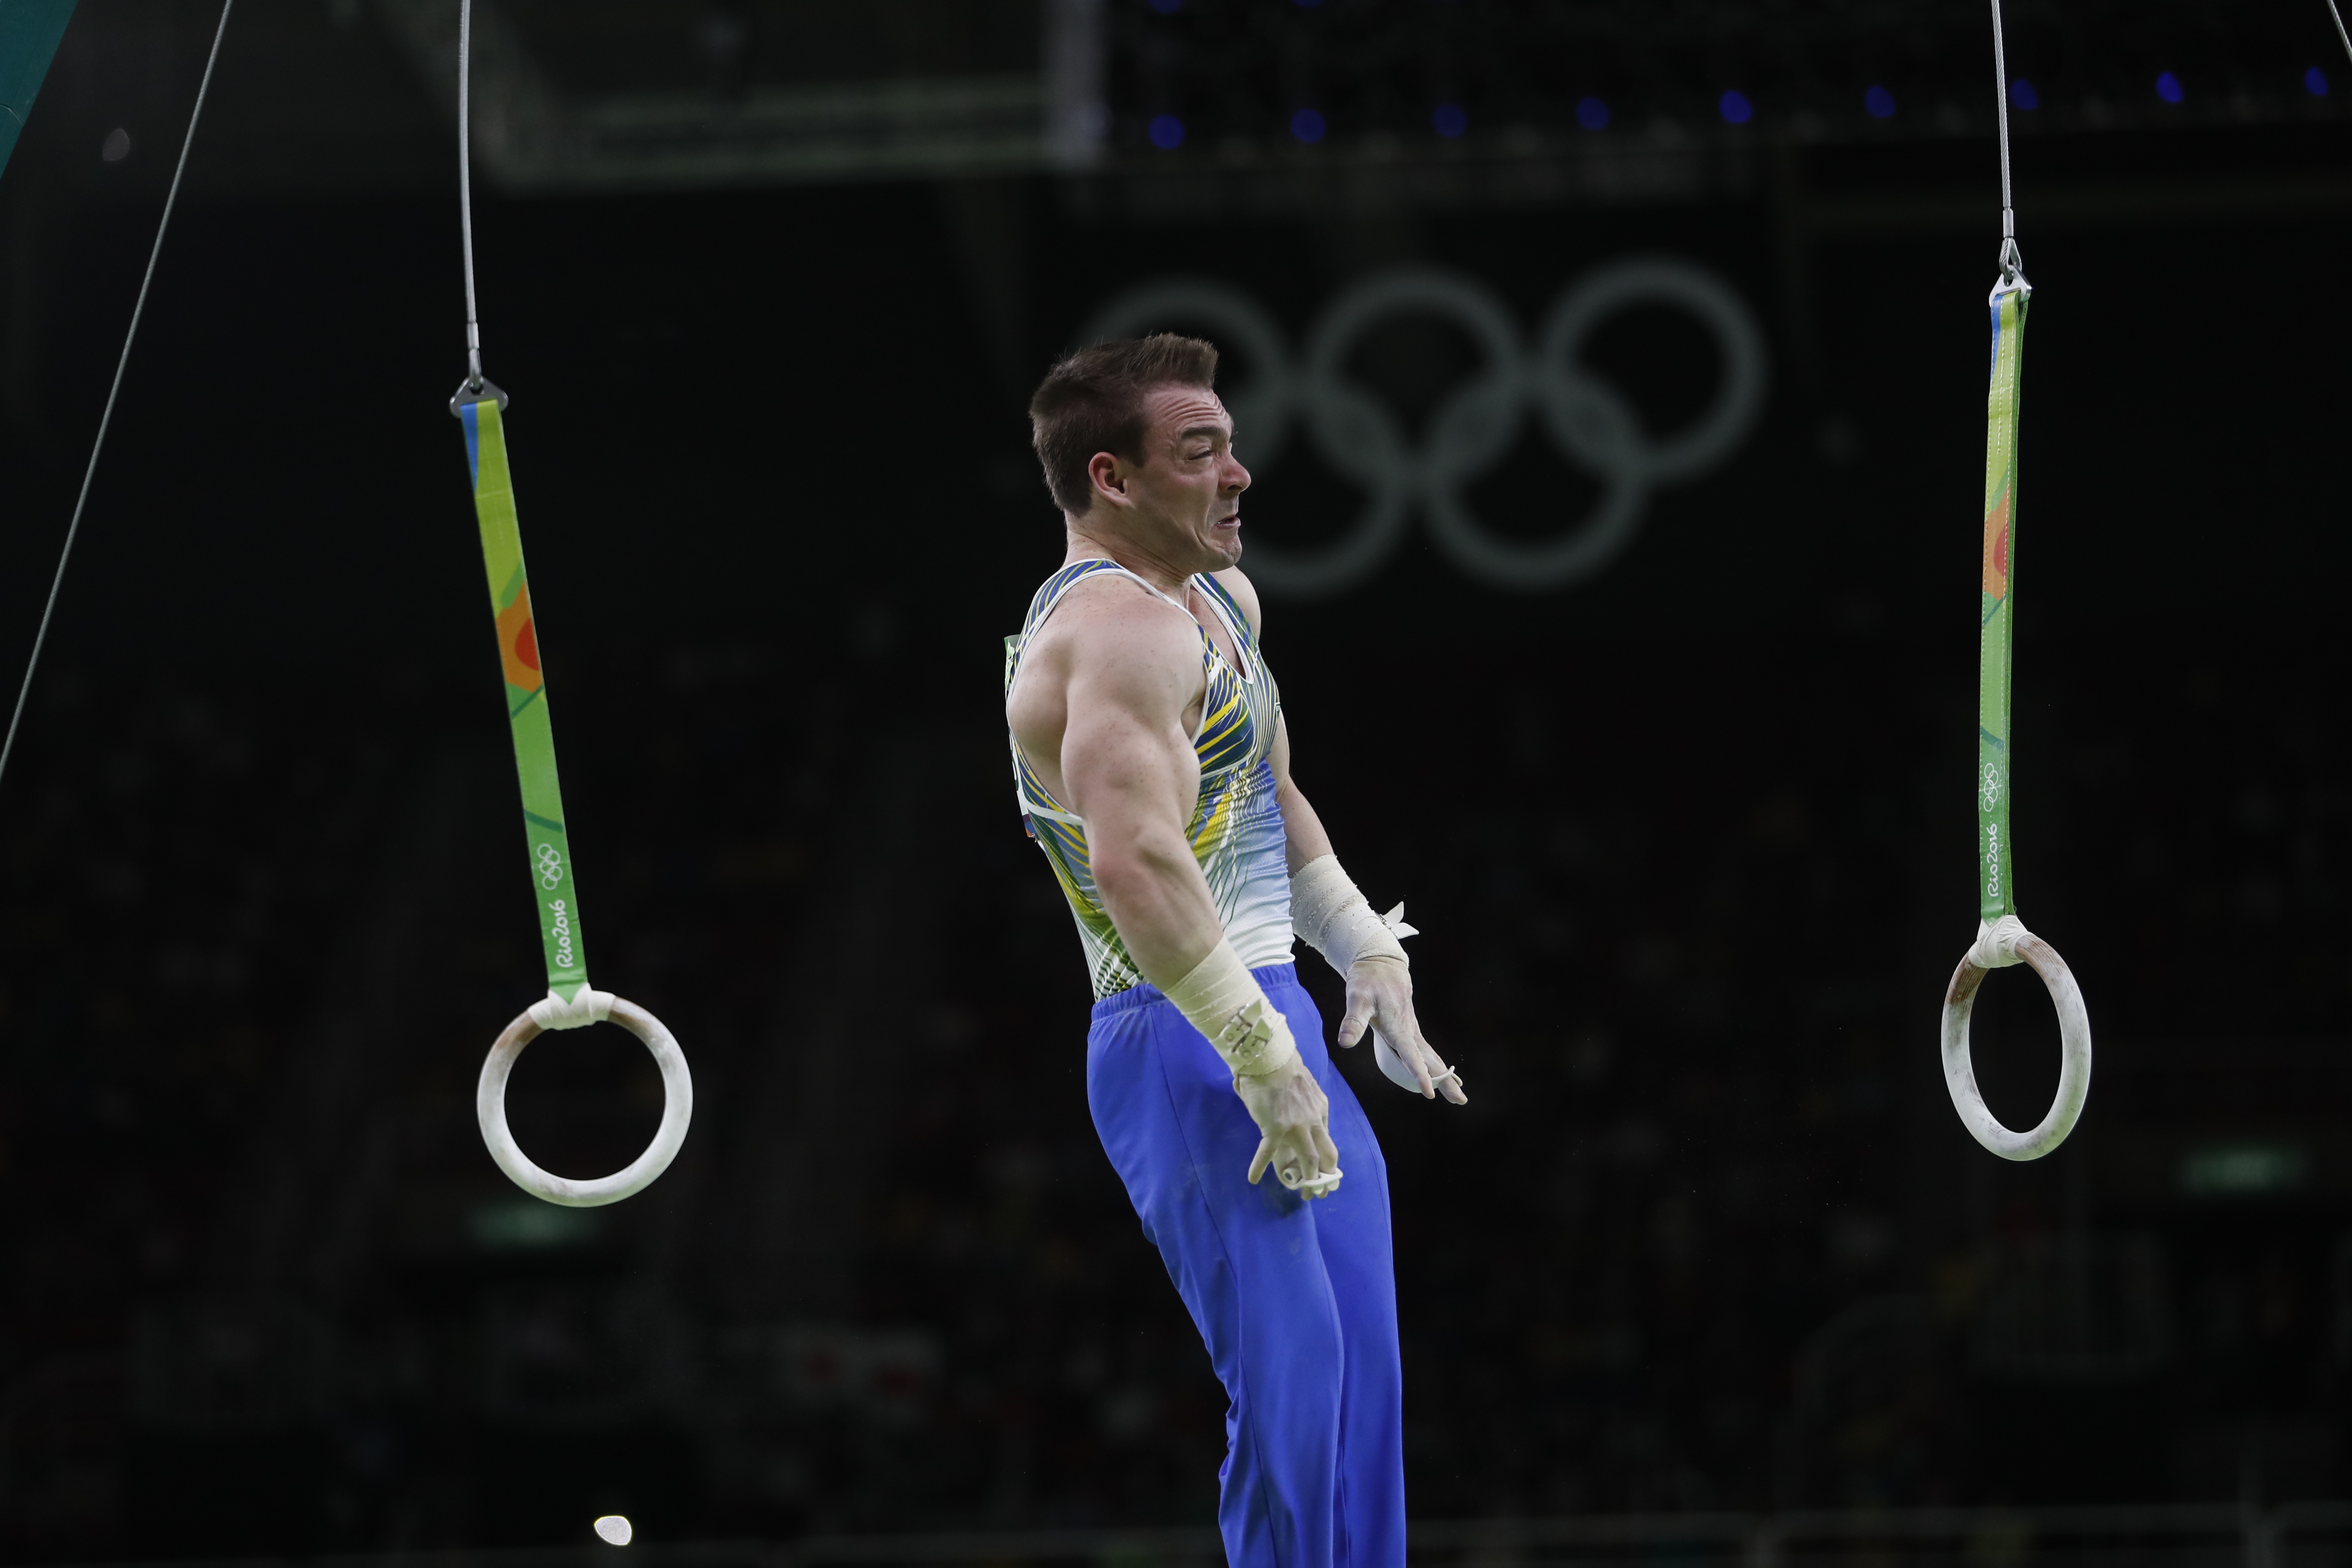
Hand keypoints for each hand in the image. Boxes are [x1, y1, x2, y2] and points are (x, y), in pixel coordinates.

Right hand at [1235, 1058, 1341, 1196]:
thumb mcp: (1304, 1088)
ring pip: (1309, 1159)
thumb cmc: (1282, 1069)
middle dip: (1326, 1176)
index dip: (1327, 1159)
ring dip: (1308, 1179)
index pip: (1327, 1139)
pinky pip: (1268, 1152)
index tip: (1325, 1171)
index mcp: (1320, 1110)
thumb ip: (1303, 1104)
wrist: (1271, 1059)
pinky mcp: (1275, 1128)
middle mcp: (1313, 1121)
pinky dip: (1259, 1166)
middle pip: (1327, 1154)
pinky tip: (1253, 1178)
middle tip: (1321, 1191)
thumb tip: (1292, 1110)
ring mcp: (1295, 1126)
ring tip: (1303, 1192)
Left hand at [1337, 956, 1466, 1104]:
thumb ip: (1353, 1021)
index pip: (1410, 1055)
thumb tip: (1345, 1043)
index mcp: (1397, 1027)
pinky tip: (1445, 1077)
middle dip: (1446, 1081)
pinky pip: (1427, 1053)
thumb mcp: (1357, 998)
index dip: (1419, 1073)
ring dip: (1446, 1076)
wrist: (1381, 965)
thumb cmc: (1367, 982)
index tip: (1429, 1091)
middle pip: (1431, 1060)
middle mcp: (1409, 1031)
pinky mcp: (1411, 1030)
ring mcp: (1412, 1031)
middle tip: (1461, 1100)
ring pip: (1432, 1057)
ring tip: (1459, 1097)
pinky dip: (1437, 1066)